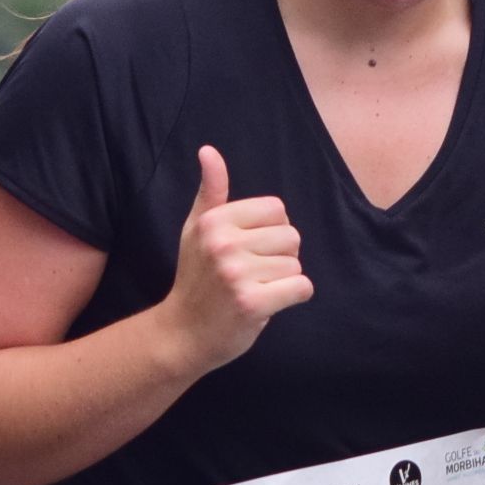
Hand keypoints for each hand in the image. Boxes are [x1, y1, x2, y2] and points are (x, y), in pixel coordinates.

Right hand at [159, 145, 312, 371]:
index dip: (272, 230)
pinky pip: (301, 288)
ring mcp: (236, 274)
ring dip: (283, 281)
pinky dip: (293, 297)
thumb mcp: (196, 230)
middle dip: (280, 257)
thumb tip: (208, 150)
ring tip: (255, 290)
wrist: (183, 333)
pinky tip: (268, 304)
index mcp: (214, 221)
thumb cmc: (195, 278)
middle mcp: (223, 243)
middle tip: (252, 275)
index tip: (250, 249)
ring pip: (296, 265)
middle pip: (291, 237)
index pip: (277, 209)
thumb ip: (211, 191)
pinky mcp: (252, 303)